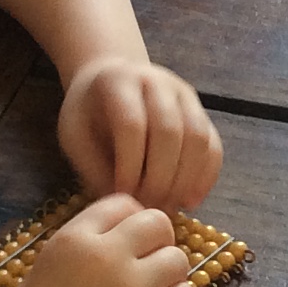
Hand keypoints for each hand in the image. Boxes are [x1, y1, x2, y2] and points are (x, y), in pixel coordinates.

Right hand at [0, 194, 194, 286]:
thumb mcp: (43, 269)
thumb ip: (81, 249)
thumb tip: (118, 239)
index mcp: (73, 238)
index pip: (122, 204)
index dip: (130, 220)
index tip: (128, 240)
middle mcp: (106, 255)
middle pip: (157, 223)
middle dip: (156, 240)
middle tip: (146, 263)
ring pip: (178, 259)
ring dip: (169, 272)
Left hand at [57, 58, 221, 209]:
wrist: (111, 79)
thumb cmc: (88, 113)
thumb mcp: (74, 135)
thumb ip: (94, 167)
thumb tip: (126, 203)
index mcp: (118, 82)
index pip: (131, 125)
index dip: (130, 164)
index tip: (123, 195)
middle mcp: (157, 82)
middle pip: (170, 131)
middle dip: (159, 177)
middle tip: (148, 208)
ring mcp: (184, 95)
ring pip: (198, 138)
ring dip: (185, 180)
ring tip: (167, 208)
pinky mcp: (202, 112)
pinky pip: (213, 146)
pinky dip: (205, 177)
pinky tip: (189, 201)